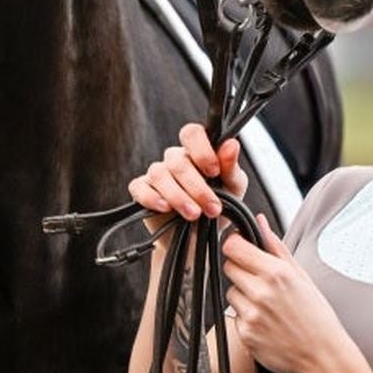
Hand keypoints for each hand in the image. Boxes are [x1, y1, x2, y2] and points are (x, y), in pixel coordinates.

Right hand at [128, 122, 248, 236]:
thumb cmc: (218, 206)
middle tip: (212, 208)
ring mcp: (156, 173)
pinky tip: (166, 208)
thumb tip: (231, 144)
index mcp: (196, 152)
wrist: (201, 238)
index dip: (201, 149)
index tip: (214, 171)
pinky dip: (152, 197)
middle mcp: (174, 159)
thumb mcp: (233, 188)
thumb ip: (231, 166)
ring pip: (160, 174)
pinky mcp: (141, 191)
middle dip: (197, 187)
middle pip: (178, 161)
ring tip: (194, 214)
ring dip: (179, 196)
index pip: (192, 133)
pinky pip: (139, 187)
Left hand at [221, 213, 348, 372]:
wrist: (323, 355)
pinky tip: (267, 322)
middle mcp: (261, 293)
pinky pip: (235, 316)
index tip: (241, 249)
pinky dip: (246, 317)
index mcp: (277, 273)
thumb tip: (260, 221)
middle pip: (229, 267)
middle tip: (260, 280)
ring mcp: (252, 315)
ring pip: (230, 292)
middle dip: (241, 269)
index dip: (234, 245)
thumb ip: (276, 247)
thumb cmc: (316, 315)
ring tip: (267, 305)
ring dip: (243, 294)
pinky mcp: (246, 334)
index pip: (233, 247)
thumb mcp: (301, 276)